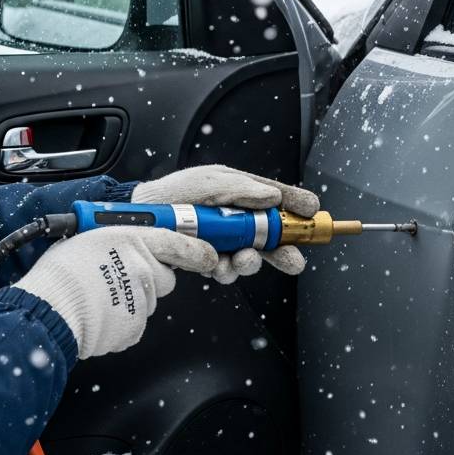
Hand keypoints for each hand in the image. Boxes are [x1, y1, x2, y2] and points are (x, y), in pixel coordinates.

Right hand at [16, 227, 217, 358]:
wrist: (49, 310)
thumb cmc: (61, 274)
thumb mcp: (88, 238)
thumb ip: (116, 242)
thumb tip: (121, 246)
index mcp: (131, 240)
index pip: (175, 242)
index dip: (194, 250)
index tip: (207, 255)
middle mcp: (142, 268)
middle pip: (163, 277)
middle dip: (149, 279)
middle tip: (119, 278)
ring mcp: (142, 299)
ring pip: (148, 300)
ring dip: (132, 299)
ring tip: (100, 297)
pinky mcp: (135, 326)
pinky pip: (136, 322)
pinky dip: (122, 321)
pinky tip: (101, 314)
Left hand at [131, 164, 319, 283]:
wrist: (140, 220)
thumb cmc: (171, 194)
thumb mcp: (207, 183)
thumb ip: (242, 190)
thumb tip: (273, 197)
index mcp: (238, 191)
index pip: (275, 197)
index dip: (296, 205)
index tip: (312, 212)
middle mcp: (234, 216)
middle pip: (271, 235)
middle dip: (284, 250)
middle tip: (294, 261)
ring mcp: (223, 239)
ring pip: (251, 257)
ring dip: (250, 263)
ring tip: (241, 259)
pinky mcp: (210, 258)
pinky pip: (227, 271)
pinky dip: (225, 271)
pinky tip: (216, 265)